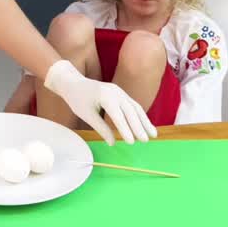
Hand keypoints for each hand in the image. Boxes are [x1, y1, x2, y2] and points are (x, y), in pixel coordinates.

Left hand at [43, 60, 157, 144]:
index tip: (132, 142)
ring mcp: (120, 92)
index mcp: (105, 96)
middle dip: (139, 126)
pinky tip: (147, 126)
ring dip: (145, 121)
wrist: (74, 83)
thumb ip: (101, 128)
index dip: (125, 129)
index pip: (118, 115)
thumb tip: (112, 143)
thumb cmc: (77, 99)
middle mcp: (115, 92)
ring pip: (135, 107)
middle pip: (130, 111)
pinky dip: (141, 116)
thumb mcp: (86, 115)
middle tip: (145, 140)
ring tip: (153, 135)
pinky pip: (134, 105)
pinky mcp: (121, 94)